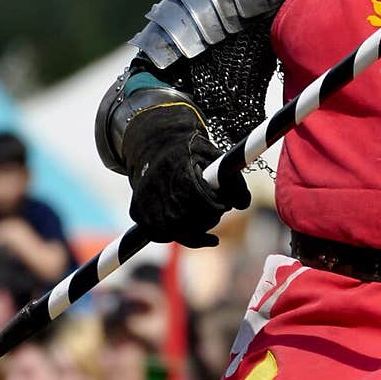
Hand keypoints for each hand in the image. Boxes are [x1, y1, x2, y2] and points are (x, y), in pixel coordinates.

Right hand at [122, 105, 249, 247]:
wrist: (156, 144)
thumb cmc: (190, 151)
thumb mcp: (215, 156)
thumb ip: (233, 179)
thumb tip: (243, 204)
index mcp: (179, 172)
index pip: (203, 203)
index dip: (217, 207)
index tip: (223, 204)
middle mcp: (159, 189)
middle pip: (190, 222)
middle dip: (208, 220)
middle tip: (216, 211)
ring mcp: (145, 203)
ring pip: (174, 233)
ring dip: (194, 232)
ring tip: (207, 221)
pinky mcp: (137, 212)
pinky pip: (160, 235)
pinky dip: (175, 234)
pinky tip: (188, 228)